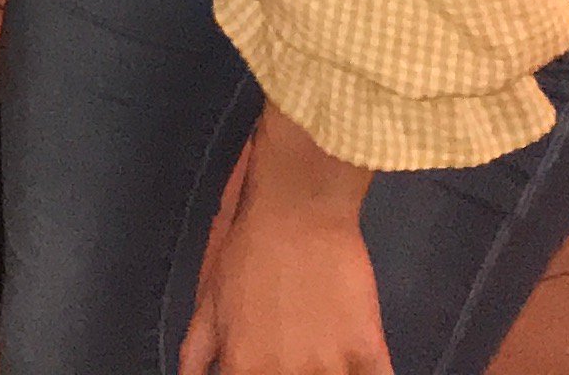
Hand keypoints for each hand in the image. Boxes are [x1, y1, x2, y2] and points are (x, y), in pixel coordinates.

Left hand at [183, 118, 388, 373]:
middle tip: (297, 355)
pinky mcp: (370, 353)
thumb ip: (198, 353)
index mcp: (243, 367)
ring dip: (328, 373)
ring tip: (325, 356)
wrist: (296, 209)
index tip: (267, 368)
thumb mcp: (208, 301)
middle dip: (294, 374)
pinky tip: (360, 363)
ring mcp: (330, 368)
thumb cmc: (247, 251)